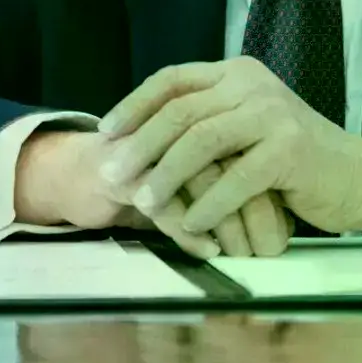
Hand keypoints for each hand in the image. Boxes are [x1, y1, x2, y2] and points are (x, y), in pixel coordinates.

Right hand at [16, 127, 288, 259]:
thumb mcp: (187, 174)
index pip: (240, 141)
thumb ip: (223, 176)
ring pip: (199, 178)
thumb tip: (275, 211)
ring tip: (243, 251)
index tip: (285, 222)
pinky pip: (164, 205)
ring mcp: (144, 146)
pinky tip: (207, 250)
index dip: (260, 178)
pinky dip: (188, 230)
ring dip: (223, 218)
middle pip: (226, 156)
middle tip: (270, 243)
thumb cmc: (141, 175)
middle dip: (249, 202)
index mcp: (189, 112)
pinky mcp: (120, 175)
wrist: (76, 174)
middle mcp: (168, 123)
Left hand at [98, 58, 361, 242]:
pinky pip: (235, 178)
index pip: (172, 79)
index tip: (105, 133)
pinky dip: (208, 204)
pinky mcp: (290, 149)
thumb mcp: (243, 127)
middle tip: (112, 175)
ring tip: (144, 203)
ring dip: (166, 175)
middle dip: (139, 145)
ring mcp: (272, 113)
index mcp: (236, 73)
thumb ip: (204, 121)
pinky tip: (190, 226)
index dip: (134, 104)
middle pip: (179, 110)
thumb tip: (134, 137)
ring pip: (201, 141)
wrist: (356, 177)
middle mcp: (251, 84)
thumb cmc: (290, 160)